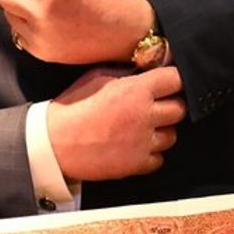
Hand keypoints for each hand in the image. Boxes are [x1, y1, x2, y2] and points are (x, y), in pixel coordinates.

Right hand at [47, 66, 187, 181]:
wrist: (53, 142)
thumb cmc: (73, 106)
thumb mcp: (98, 77)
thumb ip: (127, 73)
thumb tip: (147, 69)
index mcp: (137, 90)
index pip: (176, 79)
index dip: (174, 80)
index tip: (170, 83)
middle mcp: (145, 115)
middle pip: (179, 109)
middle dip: (170, 106)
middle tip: (156, 107)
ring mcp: (142, 142)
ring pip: (172, 136)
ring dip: (161, 132)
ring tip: (143, 129)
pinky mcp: (136, 164)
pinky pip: (158, 159)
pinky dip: (150, 154)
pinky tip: (136, 147)